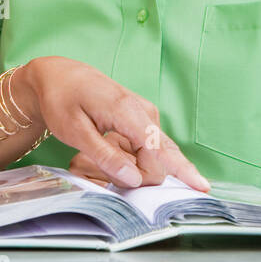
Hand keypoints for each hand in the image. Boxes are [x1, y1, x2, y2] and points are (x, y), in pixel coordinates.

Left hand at [20, 56, 209, 191]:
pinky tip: (107, 145)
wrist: (60, 75)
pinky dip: (129, 157)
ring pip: (154, 157)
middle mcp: (145, 112)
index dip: (182, 171)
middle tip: (96, 166)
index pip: (161, 149)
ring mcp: (146, 114)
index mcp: (128, 112)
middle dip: (136, 176)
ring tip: (97, 149)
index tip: (200, 186)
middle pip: (160, 160)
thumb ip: (106, 157)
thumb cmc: (63, 100)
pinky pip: (148, 149)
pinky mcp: (144, 119)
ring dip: (130, 165)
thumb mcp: (75, 132)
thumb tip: (135, 180)